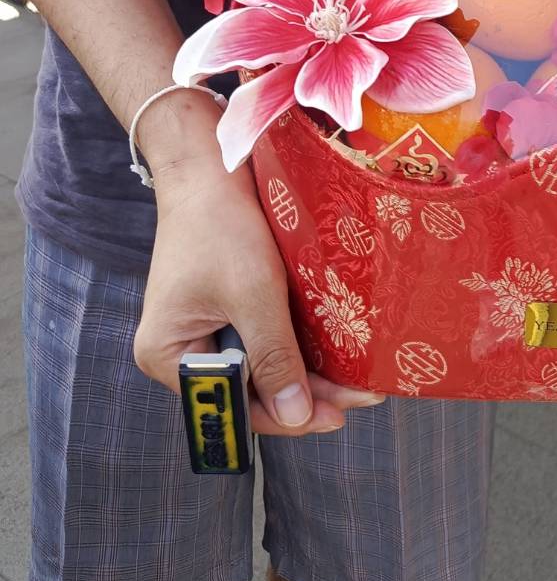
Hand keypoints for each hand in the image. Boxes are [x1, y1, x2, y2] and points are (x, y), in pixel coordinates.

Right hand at [134, 105, 382, 435]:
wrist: (211, 162)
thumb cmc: (221, 224)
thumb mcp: (252, 294)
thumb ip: (274, 357)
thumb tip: (297, 418)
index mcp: (168, 355)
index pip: (230, 405)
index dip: (284, 416)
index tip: (337, 417)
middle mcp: (183, 348)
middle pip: (250, 389)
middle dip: (306, 394)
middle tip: (364, 396)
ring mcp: (206, 326)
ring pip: (264, 364)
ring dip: (309, 372)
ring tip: (360, 380)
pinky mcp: (229, 304)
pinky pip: (266, 336)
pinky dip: (300, 344)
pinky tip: (339, 352)